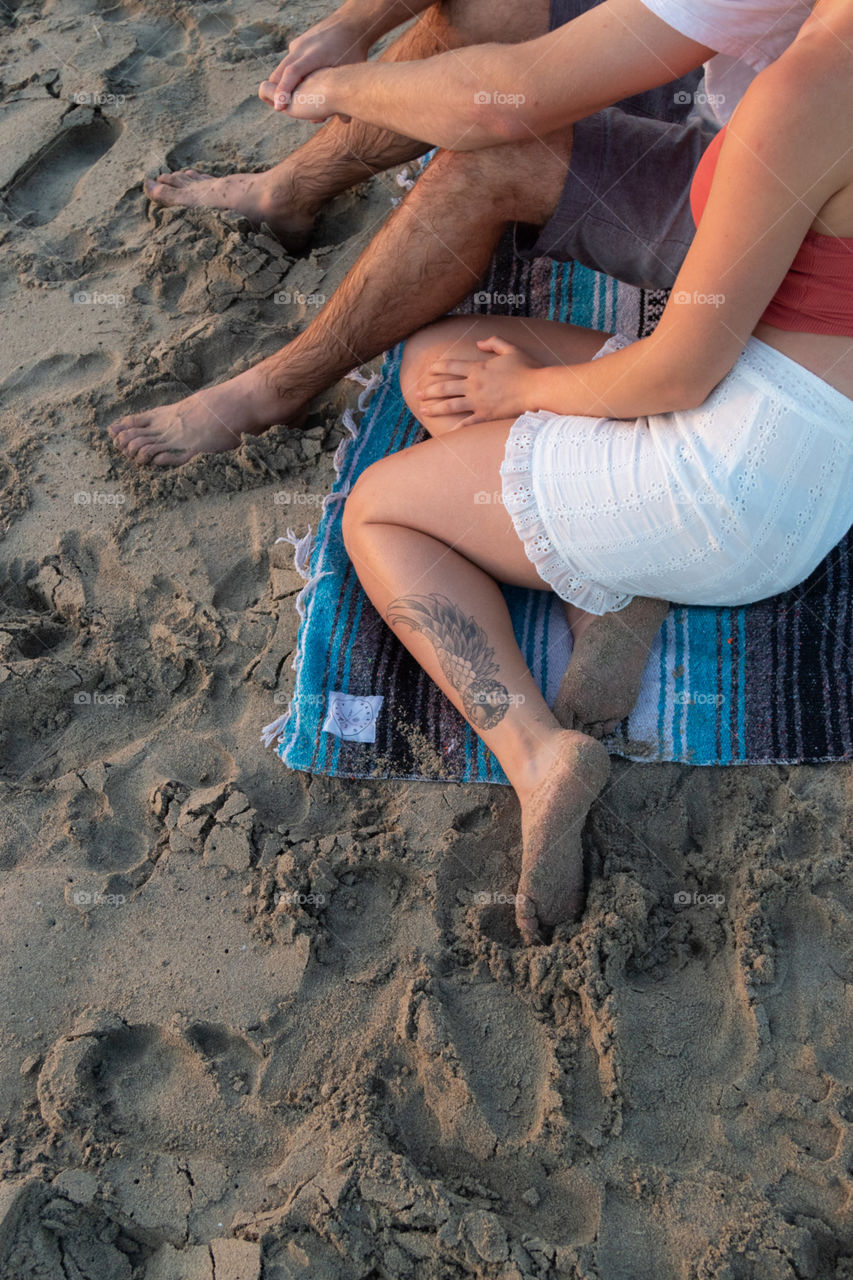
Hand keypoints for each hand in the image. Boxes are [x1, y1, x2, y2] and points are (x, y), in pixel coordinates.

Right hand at [258, 15, 368, 117]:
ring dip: (284, 86)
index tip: (279, 108)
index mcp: (313, 54)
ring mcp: (298, 45)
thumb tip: (345, 121)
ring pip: (282, 68)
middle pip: (280, 72)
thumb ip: (347, 92)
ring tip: (293, 101)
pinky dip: (290, 76)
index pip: (292, 73)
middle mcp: (301, 48)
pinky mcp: (298, 45)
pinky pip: (289, 63)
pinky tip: (303, 87)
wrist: (350, 23)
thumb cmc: (352, 49)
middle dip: (277, 92)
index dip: (284, 91)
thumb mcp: (352, 71)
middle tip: (282, 108)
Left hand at [420, 336, 543, 424]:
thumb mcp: (511, 349)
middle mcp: (474, 384)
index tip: (427, 372)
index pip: (450, 366)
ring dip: (434, 407)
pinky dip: (455, 428)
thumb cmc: (527, 368)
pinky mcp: (486, 415)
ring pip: (450, 405)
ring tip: (423, 410)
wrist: (537, 388)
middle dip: (428, 390)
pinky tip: (445, 432)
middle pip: (444, 387)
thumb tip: (478, 343)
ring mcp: (478, 401)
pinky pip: (467, 423)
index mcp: (478, 367)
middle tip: (416, 394)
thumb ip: (494, 342)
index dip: (437, 368)